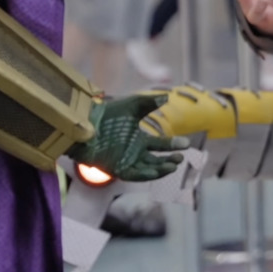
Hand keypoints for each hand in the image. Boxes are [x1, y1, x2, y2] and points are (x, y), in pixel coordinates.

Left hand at [67, 93, 189, 181]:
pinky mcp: (117, 168)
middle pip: (157, 160)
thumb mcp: (132, 105)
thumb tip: (167, 97)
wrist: (86, 123)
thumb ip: (149, 102)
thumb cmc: (108, 114)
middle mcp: (134, 152)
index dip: (173, 145)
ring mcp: (126, 161)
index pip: (161, 145)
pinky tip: (157, 171)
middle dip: (170, 159)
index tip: (186, 144)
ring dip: (161, 169)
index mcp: (139, 139)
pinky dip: (146, 174)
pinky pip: (134, 174)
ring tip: (173, 166)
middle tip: (181, 158)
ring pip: (148, 169)